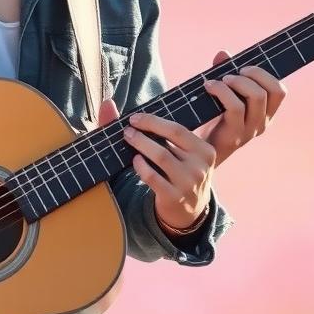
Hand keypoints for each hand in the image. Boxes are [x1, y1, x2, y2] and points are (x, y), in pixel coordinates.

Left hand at [98, 98, 214, 231]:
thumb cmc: (178, 172)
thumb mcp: (179, 153)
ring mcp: (189, 183)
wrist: (189, 211)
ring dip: (141, 145)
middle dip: (146, 129)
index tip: (134, 118)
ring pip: (161, 157)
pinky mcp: (174, 197)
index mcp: (205, 150)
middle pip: (170, 139)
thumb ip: (156, 130)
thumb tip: (108, 102)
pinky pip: (153, 177)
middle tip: (127, 129)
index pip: (178, 129)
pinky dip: (141, 167)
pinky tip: (134, 161)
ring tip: (128, 139)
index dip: (153, 121)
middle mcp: (200, 166)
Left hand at [200, 49, 286, 167]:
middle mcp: (261, 123)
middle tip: (230, 74)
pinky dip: (222, 91)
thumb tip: (223, 53)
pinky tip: (208, 86)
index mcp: (264, 113)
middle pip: (271, 90)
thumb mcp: (219, 95)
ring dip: (237, 81)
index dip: (264, 74)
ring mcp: (249, 131)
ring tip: (219, 81)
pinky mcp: (233, 136)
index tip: (243, 68)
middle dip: (252, 73)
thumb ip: (224, 73)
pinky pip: (235, 107)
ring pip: (256, 96)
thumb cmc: (207, 120)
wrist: (193, 152)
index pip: (279, 91)